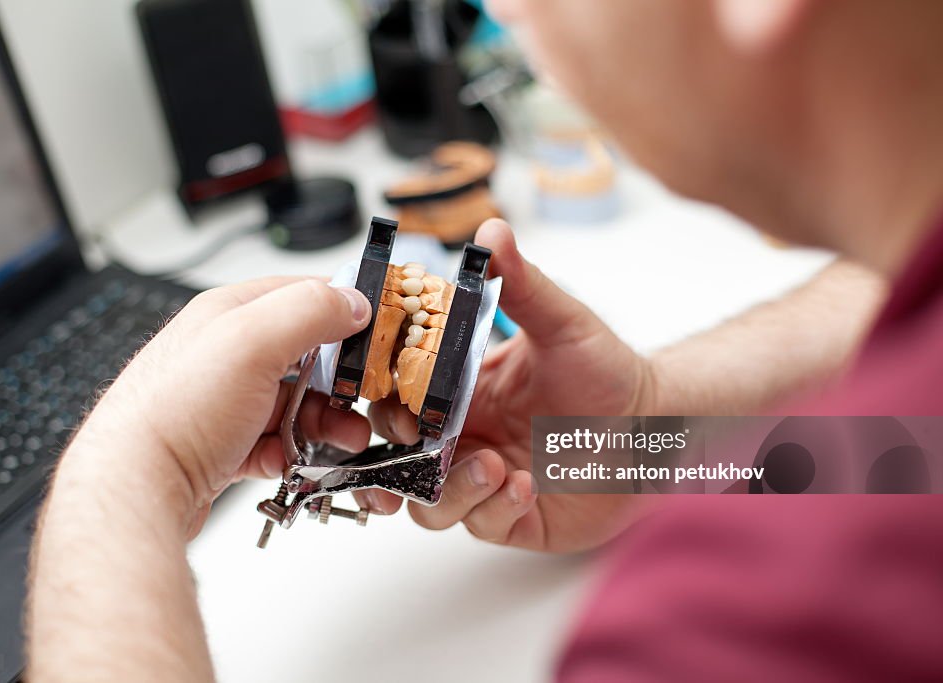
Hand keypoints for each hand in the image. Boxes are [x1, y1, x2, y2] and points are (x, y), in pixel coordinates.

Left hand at [64, 277, 372, 537]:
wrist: (134, 490)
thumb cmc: (173, 414)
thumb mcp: (251, 341)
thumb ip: (309, 311)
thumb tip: (351, 300)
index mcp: (228, 315)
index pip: (302, 295)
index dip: (345, 312)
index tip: (377, 337)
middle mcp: (223, 354)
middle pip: (303, 355)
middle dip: (340, 381)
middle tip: (362, 401)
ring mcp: (221, 402)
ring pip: (292, 404)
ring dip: (324, 423)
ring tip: (345, 441)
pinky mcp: (221, 444)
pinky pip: (273, 443)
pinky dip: (294, 453)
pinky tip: (299, 462)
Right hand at [365, 220, 653, 552]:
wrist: (658, 425)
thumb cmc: (608, 372)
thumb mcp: (561, 324)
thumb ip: (524, 283)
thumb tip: (493, 232)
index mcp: (460, 393)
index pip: (397, 403)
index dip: (385, 407)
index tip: (394, 401)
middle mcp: (464, 440)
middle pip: (398, 461)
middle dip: (402, 459)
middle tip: (429, 443)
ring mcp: (485, 482)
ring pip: (430, 505)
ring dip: (452, 490)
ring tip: (493, 466)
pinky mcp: (513, 518)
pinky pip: (481, 524)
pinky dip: (495, 508)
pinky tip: (526, 486)